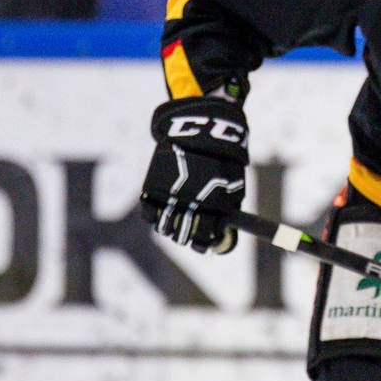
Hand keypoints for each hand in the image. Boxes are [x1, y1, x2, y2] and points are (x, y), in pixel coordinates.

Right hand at [140, 95, 248, 252]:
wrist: (199, 132)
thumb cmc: (221, 161)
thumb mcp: (233, 184)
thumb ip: (229, 208)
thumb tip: (223, 231)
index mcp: (212, 206)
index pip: (205, 236)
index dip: (203, 244)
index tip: (203, 247)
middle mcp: (190, 205)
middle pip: (182, 233)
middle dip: (184, 238)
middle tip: (184, 237)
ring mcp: (170, 195)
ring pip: (163, 226)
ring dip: (167, 230)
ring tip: (170, 229)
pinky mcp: (154, 185)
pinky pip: (147, 211)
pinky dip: (151, 217)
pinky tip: (156, 217)